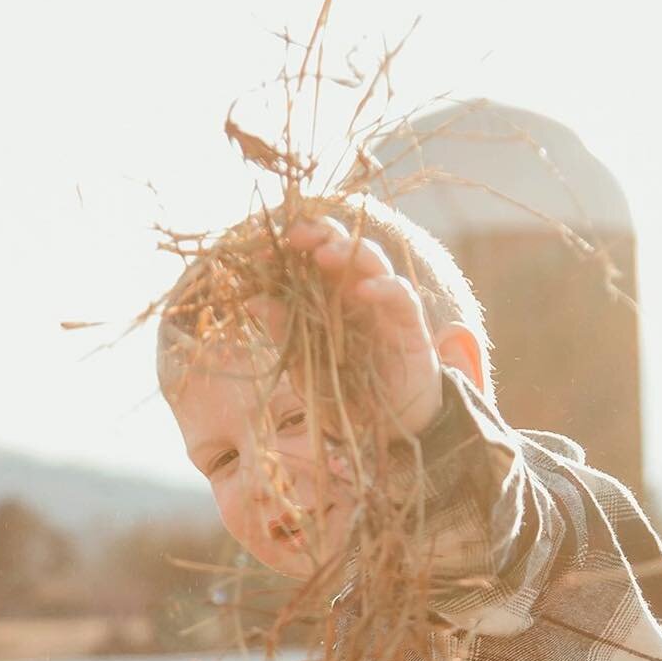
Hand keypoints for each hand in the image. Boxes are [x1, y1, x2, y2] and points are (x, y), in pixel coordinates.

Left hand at [271, 214, 443, 437]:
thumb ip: (284, 334)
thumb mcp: (304, 367)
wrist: (384, 427)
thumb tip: (253, 302)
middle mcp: (351, 291)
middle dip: (316, 233)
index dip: (285, 249)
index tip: (262, 250)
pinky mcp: (408, 319)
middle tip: (294, 236)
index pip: (304, 260)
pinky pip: (399, 293)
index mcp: (322, 298)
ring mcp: (380, 301)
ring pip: (370, 259)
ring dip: (347, 251)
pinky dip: (383, 286)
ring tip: (324, 256)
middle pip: (337, 245)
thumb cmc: (341, 394)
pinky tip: (363, 291)